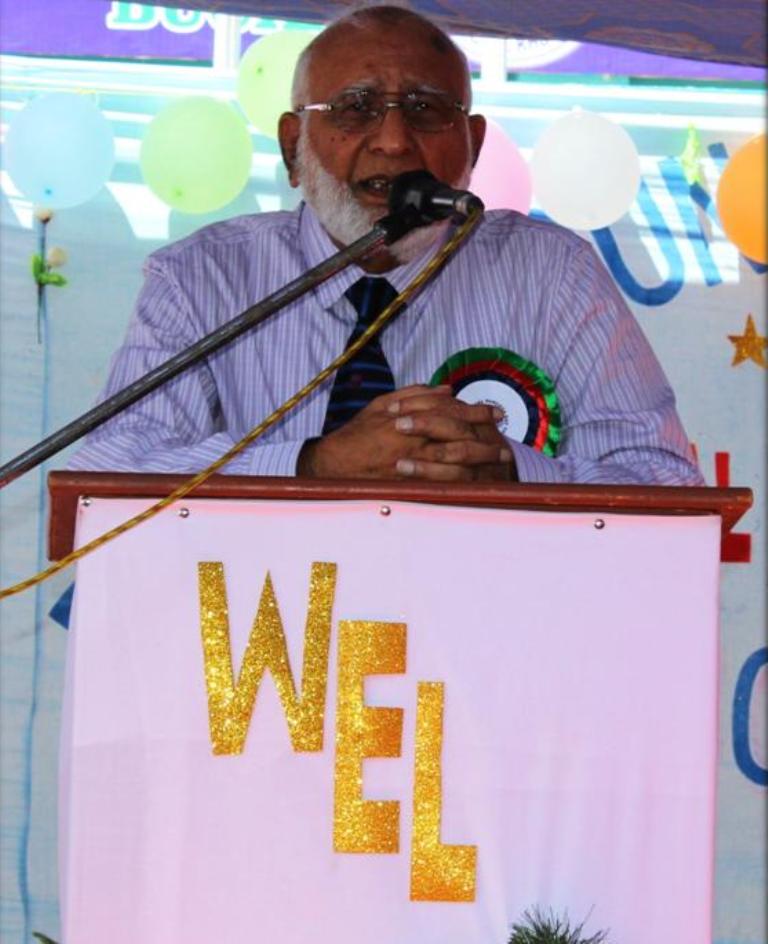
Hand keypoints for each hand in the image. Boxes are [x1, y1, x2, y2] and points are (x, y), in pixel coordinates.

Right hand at [298, 385, 516, 481]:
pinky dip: (466, 475)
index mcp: (409, 415)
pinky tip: (481, 475)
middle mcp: (414, 436)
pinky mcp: (410, 481)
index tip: (494, 411)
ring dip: (482, 454)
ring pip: (456, 454)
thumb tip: (446, 389)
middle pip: (459, 430)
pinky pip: (444, 478)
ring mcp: (413, 460)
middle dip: (486, 430)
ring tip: (501, 455)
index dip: (475, 409)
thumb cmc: (357, 433)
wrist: (335, 464)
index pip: (450, 409)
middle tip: (506, 432)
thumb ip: (413, 394)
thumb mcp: (381, 405)